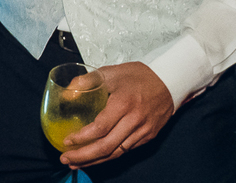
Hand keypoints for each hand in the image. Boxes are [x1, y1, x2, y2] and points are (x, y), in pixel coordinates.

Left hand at [59, 62, 173, 168]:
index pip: (100, 128)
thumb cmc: (138, 76)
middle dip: (84, 156)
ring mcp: (143, 131)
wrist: (169, 82)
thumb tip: (66, 93)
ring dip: (95, 161)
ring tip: (76, 163)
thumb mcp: (110, 72)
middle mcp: (134, 121)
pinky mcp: (148, 137)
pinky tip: (96, 157)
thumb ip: (86, 81)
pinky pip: (126, 150)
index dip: (82, 137)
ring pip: (116, 153)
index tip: (67, 140)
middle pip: (107, 146)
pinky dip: (109, 156)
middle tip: (66, 159)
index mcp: (123, 104)